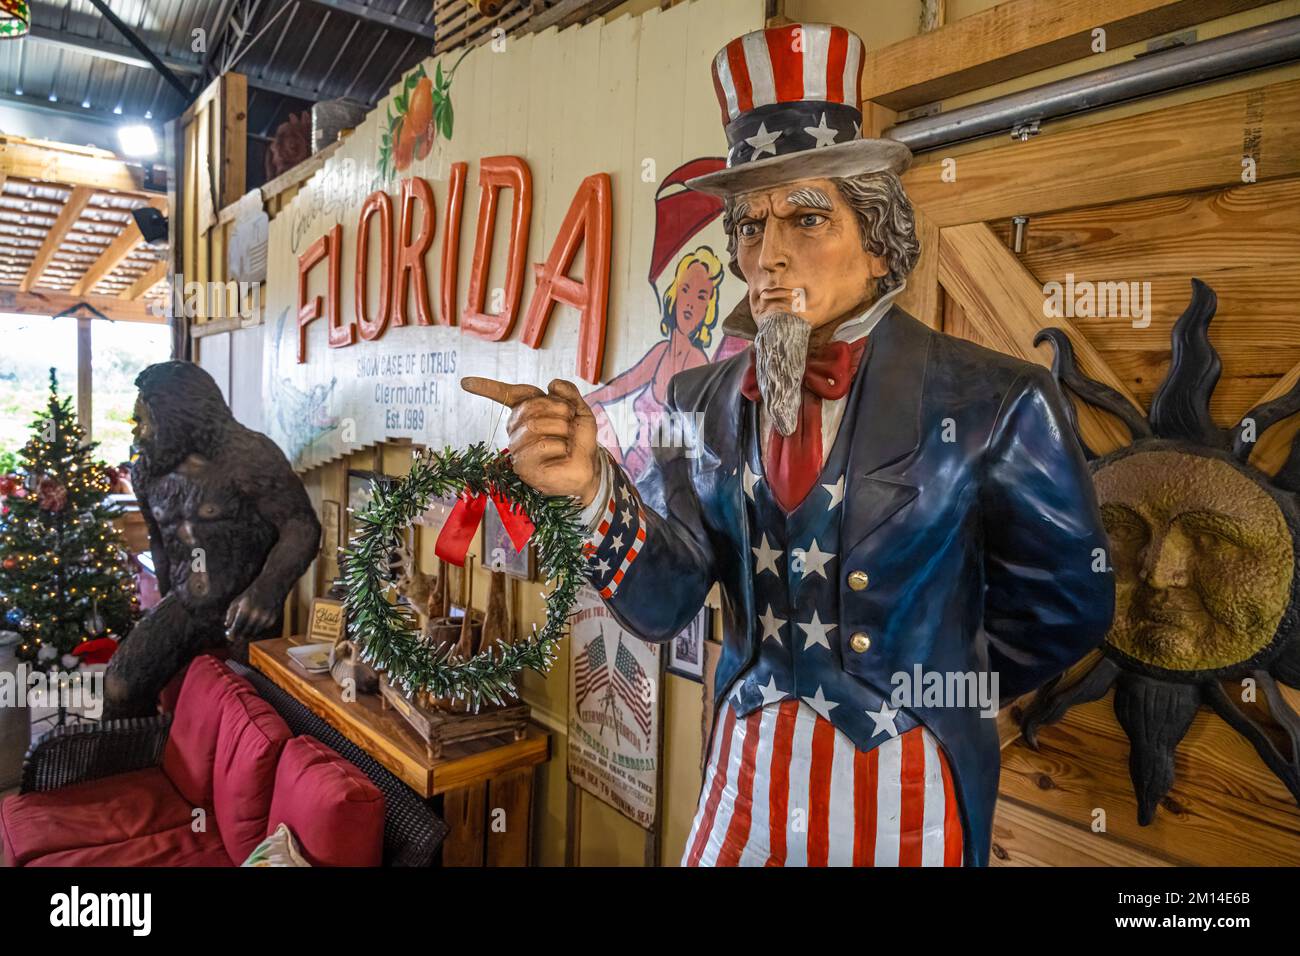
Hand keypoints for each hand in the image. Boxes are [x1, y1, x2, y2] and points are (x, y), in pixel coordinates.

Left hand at [224, 584, 278, 638]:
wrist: (273, 584)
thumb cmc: (253, 592)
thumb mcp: (238, 600)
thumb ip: (231, 614)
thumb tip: (227, 626)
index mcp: (245, 609)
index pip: (236, 628)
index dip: (232, 635)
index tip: (229, 637)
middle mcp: (256, 615)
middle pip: (245, 633)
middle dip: (239, 637)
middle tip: (235, 637)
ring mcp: (266, 618)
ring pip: (254, 633)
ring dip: (248, 634)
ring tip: (243, 632)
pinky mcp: (273, 619)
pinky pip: (262, 630)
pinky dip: (257, 629)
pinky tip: (254, 625)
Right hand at [462, 376, 601, 504]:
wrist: (589, 468)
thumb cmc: (579, 440)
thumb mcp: (579, 411)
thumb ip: (568, 393)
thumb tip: (552, 384)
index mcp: (527, 411)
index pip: (505, 395)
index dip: (486, 387)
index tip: (465, 382)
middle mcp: (517, 428)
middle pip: (530, 407)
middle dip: (559, 411)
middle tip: (569, 423)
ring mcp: (518, 448)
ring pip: (535, 426)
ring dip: (561, 430)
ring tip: (566, 440)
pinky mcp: (522, 467)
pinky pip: (540, 446)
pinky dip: (559, 447)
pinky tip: (562, 454)